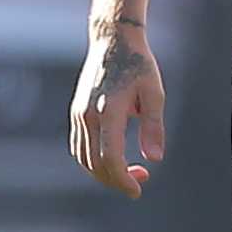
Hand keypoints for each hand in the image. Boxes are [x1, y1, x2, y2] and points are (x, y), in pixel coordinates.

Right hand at [70, 24, 163, 196]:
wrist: (113, 40)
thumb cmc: (138, 64)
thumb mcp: (154, 93)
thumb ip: (153, 127)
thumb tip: (154, 159)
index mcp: (109, 111)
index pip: (110, 158)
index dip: (122, 179)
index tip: (137, 190)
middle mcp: (88, 115)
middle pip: (95, 163)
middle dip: (116, 179)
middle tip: (140, 180)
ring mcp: (79, 114)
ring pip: (84, 158)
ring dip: (104, 172)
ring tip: (129, 171)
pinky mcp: (76, 112)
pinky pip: (78, 146)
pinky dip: (92, 160)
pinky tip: (112, 159)